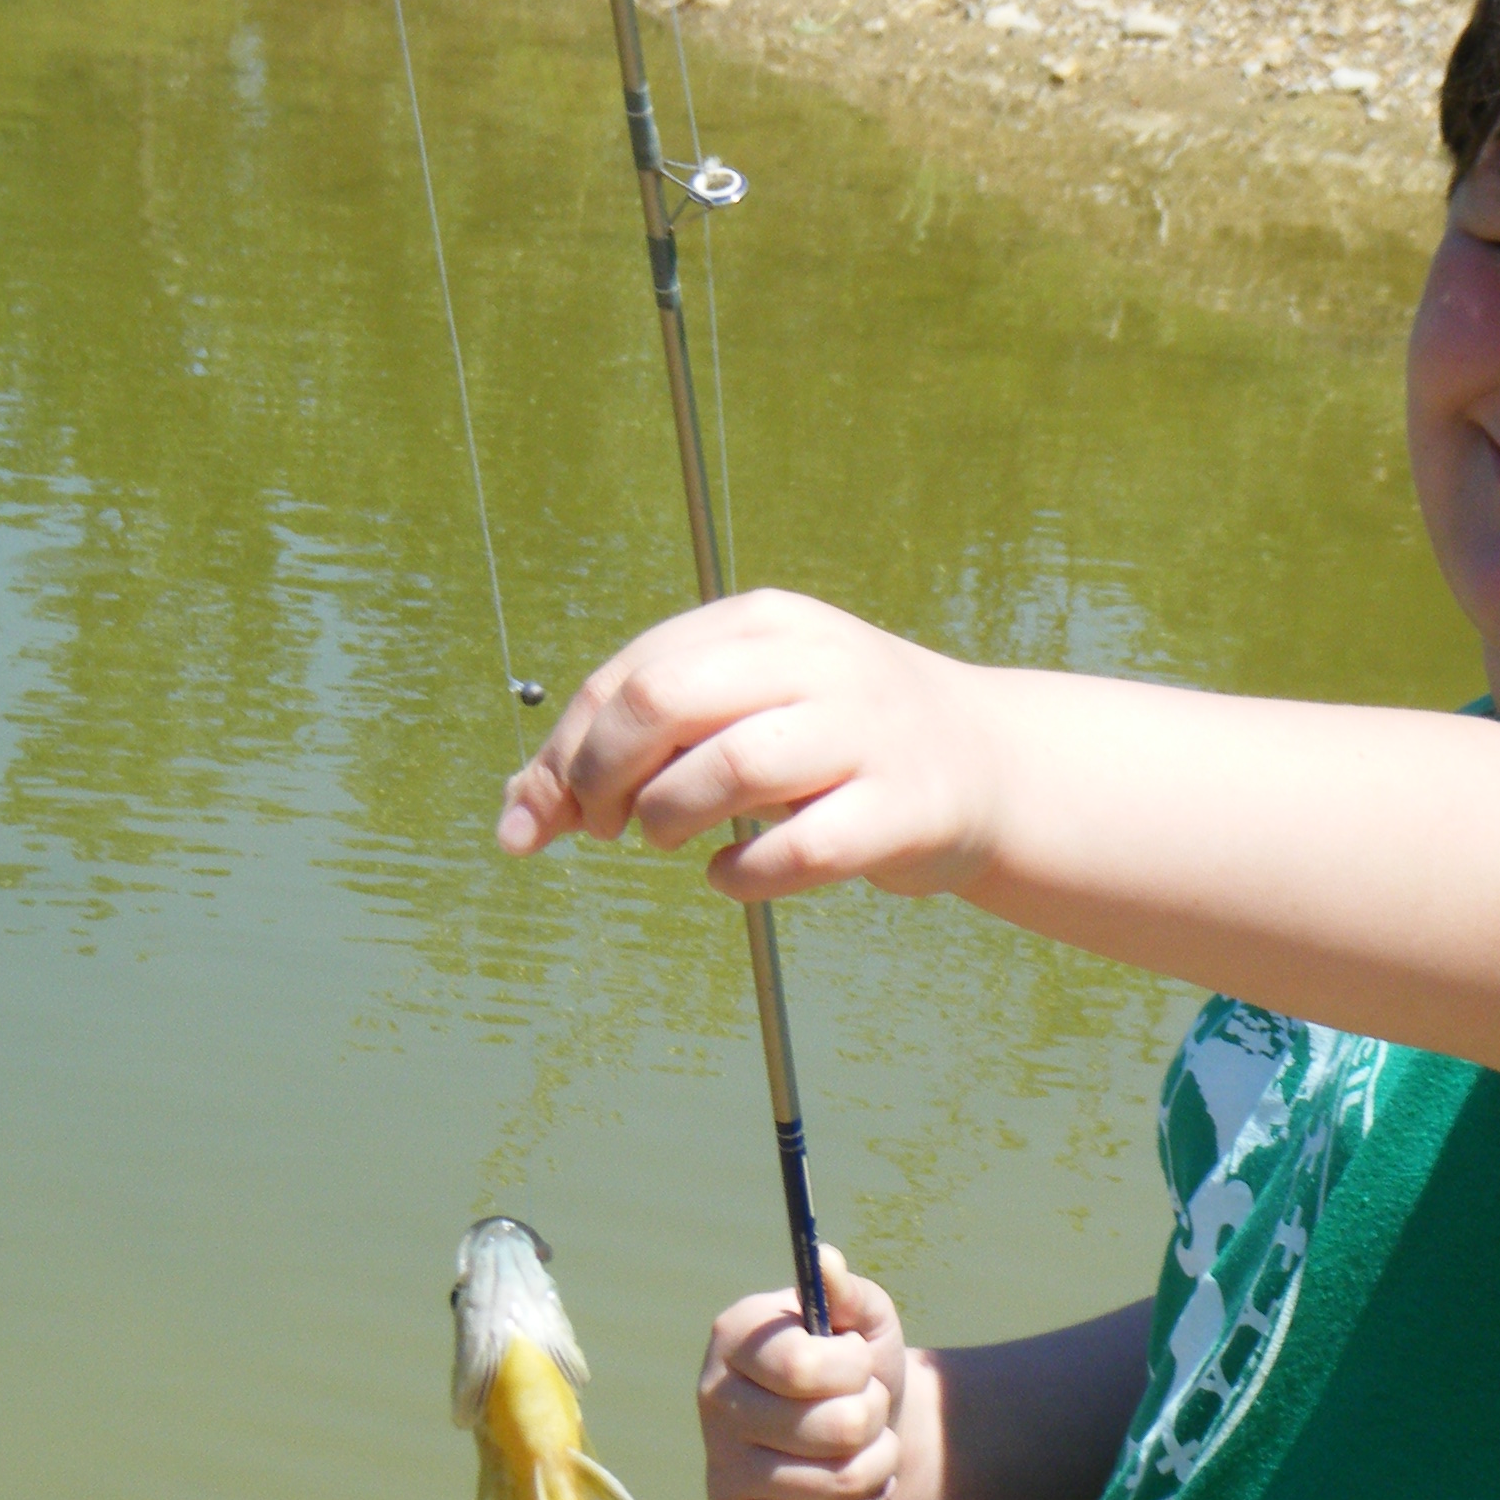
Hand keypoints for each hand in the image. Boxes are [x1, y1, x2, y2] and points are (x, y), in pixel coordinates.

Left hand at [494, 589, 999, 904]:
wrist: (984, 763)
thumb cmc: (832, 745)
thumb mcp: (739, 713)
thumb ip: (635, 749)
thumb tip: (515, 821)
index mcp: (765, 624)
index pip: (629, 677)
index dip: (565, 754)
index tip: (544, 820)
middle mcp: (816, 663)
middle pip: (664, 703)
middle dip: (603, 777)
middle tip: (605, 830)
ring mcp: (866, 734)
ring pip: (729, 769)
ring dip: (670, 819)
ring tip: (675, 840)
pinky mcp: (903, 809)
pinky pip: (799, 852)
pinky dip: (742, 876)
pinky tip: (733, 874)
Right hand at [698, 1245, 914, 1499]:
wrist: (857, 1433)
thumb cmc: (856, 1366)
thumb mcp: (865, 1319)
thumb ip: (850, 1292)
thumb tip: (825, 1262)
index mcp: (734, 1337)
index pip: (803, 1367)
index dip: (853, 1368)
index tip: (857, 1360)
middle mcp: (712, 1398)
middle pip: (831, 1429)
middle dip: (874, 1417)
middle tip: (868, 1408)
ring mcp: (719, 1463)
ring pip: (834, 1481)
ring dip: (877, 1464)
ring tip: (870, 1446)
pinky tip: (854, 1487)